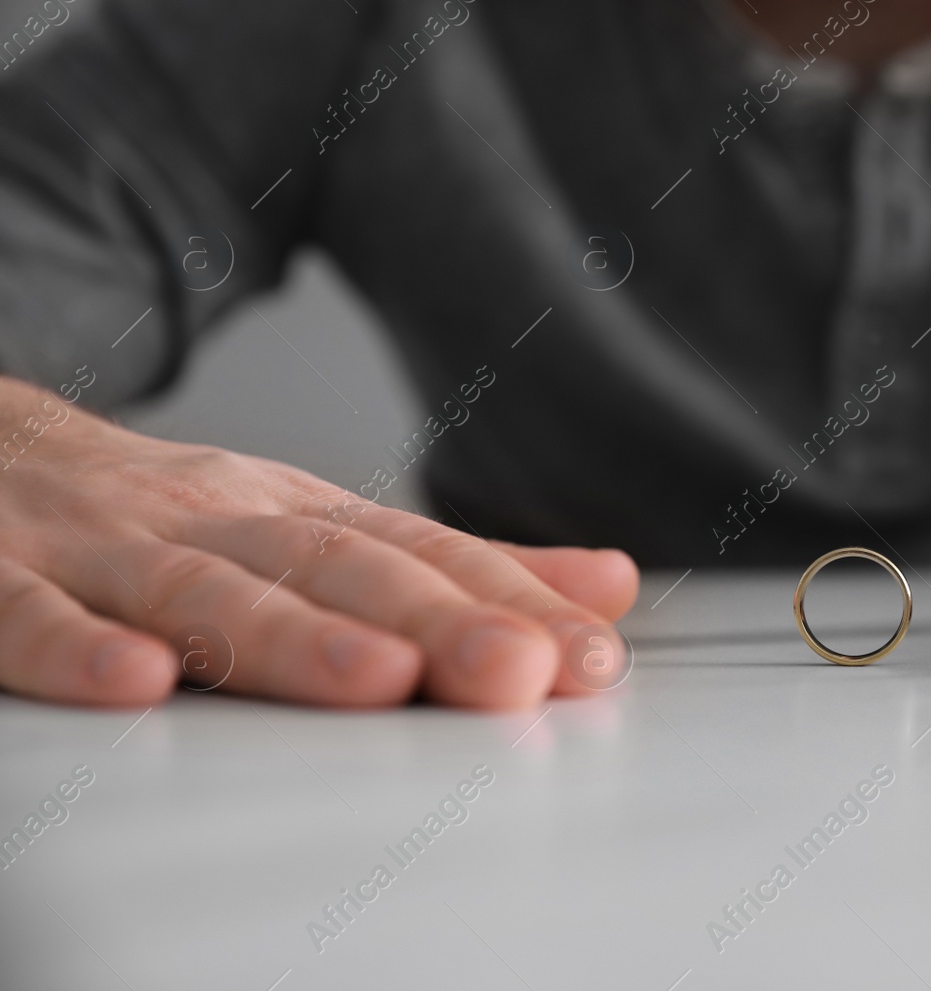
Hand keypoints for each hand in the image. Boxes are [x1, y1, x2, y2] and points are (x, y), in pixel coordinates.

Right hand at [0, 377, 637, 708]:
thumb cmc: (156, 515)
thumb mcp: (310, 527)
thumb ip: (454, 571)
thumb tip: (607, 588)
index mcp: (292, 516)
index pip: (421, 560)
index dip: (512, 604)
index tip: (593, 655)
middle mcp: (214, 521)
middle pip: (336, 572)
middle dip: (436, 621)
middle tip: (522, 670)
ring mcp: (102, 548)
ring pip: (204, 591)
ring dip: (294, 637)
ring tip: (381, 679)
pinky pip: (28, 616)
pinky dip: (78, 645)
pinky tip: (139, 681)